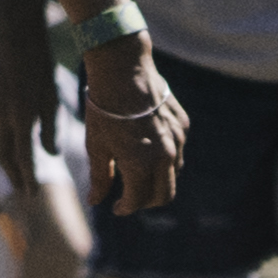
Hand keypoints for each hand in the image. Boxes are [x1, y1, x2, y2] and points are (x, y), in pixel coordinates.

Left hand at [79, 50, 190, 214]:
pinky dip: (165, 157)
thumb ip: (100, 177)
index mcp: (140, 164)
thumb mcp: (96, 145)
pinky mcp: (182, 125)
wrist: (123, 70)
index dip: (126, 207)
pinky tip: (148, 146)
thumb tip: (95, 201)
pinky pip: (178, 150)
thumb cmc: (103, 109)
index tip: (116, 207)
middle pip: (164, 195)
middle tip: (130, 197)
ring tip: (137, 171)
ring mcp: (177, 140)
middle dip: (147, 202)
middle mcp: (165, 156)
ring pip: (174, 174)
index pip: (138, 200)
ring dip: (158, 180)